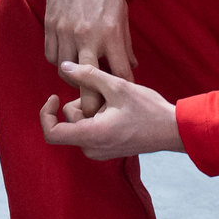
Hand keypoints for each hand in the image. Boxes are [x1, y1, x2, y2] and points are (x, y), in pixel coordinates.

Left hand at [40, 62, 183, 160]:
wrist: (173, 130)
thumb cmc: (148, 109)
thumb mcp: (117, 86)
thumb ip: (87, 75)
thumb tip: (64, 67)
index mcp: (91, 136)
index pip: (52, 133)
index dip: (46, 113)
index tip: (54, 95)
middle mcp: (92, 149)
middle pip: (70, 121)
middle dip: (81, 102)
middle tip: (106, 93)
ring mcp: (100, 151)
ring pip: (81, 123)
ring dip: (92, 108)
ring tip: (116, 101)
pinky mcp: (108, 149)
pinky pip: (91, 129)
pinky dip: (98, 115)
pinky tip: (119, 109)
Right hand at [43, 0, 133, 116]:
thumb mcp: (122, 12)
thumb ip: (124, 43)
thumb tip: (130, 66)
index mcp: (109, 33)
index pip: (119, 72)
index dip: (123, 87)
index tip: (123, 97)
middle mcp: (86, 36)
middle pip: (88, 82)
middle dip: (92, 100)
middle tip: (95, 107)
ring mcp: (65, 32)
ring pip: (65, 71)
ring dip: (73, 78)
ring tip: (80, 80)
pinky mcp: (50, 27)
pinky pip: (51, 55)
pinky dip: (59, 61)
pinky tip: (66, 60)